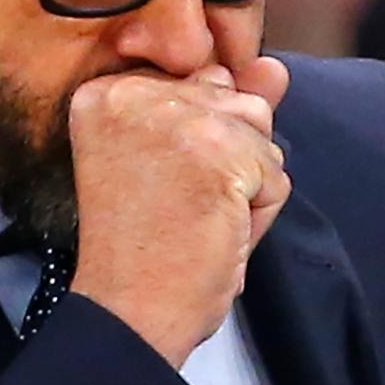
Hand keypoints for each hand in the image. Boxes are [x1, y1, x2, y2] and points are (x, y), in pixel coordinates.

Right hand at [66, 58, 290, 365]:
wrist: (129, 314)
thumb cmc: (144, 253)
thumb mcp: (173, 163)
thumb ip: (220, 106)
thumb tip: (274, 69)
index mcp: (108, 92)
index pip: (200, 88)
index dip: (199, 148)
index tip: (158, 188)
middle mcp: (134, 91)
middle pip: (233, 104)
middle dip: (226, 163)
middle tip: (175, 208)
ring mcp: (177, 118)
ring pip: (260, 136)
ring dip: (244, 188)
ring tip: (194, 220)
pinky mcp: (218, 151)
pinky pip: (275, 176)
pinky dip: (258, 218)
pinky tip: (213, 236)